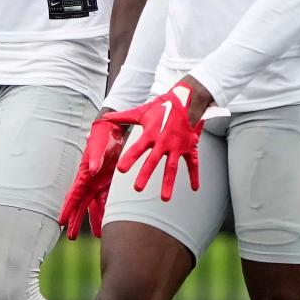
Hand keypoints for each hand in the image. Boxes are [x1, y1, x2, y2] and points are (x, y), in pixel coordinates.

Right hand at [60, 117, 125, 238]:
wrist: (113, 131)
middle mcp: (88, 182)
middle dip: (75, 220)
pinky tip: (111, 223)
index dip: (67, 209)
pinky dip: (107, 212)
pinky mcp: (109, 184)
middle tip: (71, 237)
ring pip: (94, 207)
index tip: (60, 222)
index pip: (73, 195)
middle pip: (80, 205)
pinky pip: (107, 202)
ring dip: (94, 221)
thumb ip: (95, 158)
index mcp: (83, 175)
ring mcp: (98, 184)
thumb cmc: (103, 138)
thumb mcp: (100, 147)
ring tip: (98, 236)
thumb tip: (91, 171)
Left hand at [102, 81, 203, 201]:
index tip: (121, 170)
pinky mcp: (189, 148)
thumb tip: (105, 117)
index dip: (129, 159)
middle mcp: (163, 142)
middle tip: (137, 189)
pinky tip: (195, 188)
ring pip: (172, 167)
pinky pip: (192, 164)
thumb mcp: (141, 111)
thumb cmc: (161, 107)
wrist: (186, 101)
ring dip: (168, 183)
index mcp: (150, 134)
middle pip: (152, 161)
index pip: (137, 148)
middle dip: (145, 175)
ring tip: (164, 198)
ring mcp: (177, 146)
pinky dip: (194, 176)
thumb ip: (123, 117)